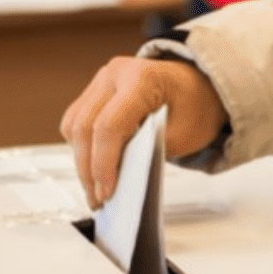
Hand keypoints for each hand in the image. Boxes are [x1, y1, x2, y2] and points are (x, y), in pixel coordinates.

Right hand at [60, 56, 226, 209]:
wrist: (198, 85)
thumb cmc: (196, 105)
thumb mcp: (184, 134)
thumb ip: (152, 153)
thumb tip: (122, 177)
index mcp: (141, 79)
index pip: (109, 126)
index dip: (103, 164)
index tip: (107, 192)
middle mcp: (115, 74)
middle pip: (84, 127)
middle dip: (88, 169)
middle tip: (97, 199)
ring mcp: (103, 80)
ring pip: (74, 124)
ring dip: (81, 160)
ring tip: (94, 189)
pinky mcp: (96, 91)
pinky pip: (77, 120)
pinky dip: (83, 147)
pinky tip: (94, 168)